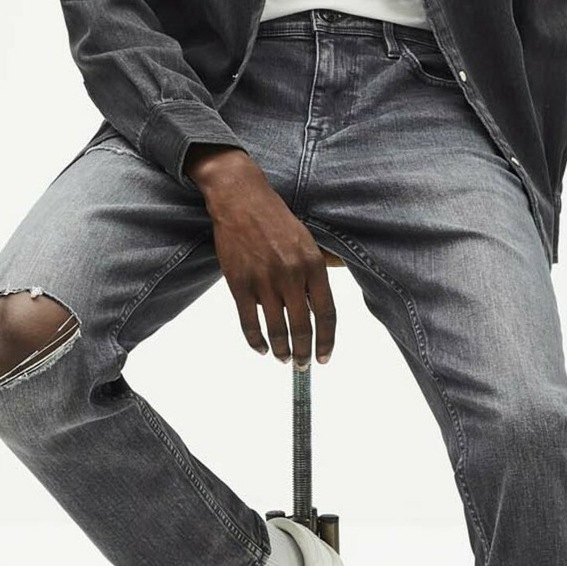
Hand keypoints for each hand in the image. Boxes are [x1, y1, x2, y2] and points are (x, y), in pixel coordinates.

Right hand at [186, 147, 336, 365]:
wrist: (241, 199)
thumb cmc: (275, 218)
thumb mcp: (307, 240)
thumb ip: (317, 269)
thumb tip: (324, 296)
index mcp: (312, 265)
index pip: (326, 314)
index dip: (327, 340)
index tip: (325, 356)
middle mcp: (291, 276)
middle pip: (302, 327)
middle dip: (304, 352)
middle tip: (303, 365)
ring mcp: (264, 281)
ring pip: (276, 328)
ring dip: (281, 350)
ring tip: (283, 359)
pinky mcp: (239, 283)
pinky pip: (249, 322)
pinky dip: (256, 340)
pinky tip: (261, 349)